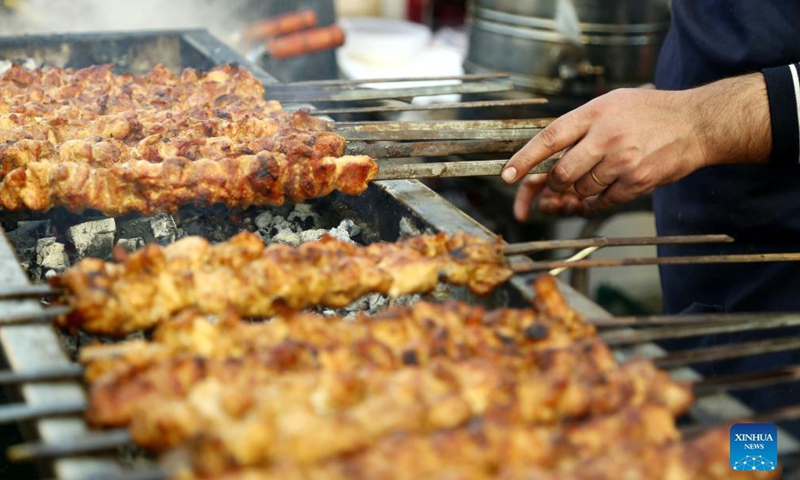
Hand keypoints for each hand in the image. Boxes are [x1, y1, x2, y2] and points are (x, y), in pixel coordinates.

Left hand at [502, 74, 771, 214]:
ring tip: (600, 174)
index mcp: (594, 112)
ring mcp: (623, 160)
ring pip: (582, 189)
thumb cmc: (649, 113)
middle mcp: (606, 135)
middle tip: (559, 183)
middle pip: (561, 173)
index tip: (507, 176)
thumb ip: (579, 128)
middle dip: (555, 184)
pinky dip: (600, 200)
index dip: (525, 158)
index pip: (549, 137)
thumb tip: (547, 160)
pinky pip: (604, 201)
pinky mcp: (638, 181)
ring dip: (581, 191)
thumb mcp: (611, 105)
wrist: (697, 123)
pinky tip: (611, 186)